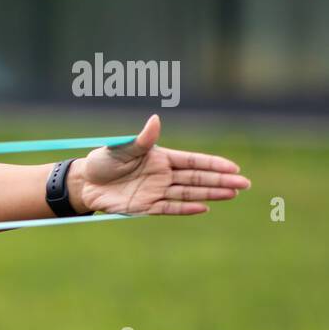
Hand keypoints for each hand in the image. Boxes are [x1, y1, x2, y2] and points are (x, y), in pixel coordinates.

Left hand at [73, 114, 249, 215]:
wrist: (85, 183)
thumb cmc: (102, 161)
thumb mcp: (120, 149)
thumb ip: (141, 140)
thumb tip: (156, 121)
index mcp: (161, 158)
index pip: (193, 161)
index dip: (213, 164)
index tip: (234, 167)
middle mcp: (163, 175)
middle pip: (197, 178)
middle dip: (221, 181)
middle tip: (244, 184)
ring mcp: (156, 191)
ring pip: (189, 193)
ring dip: (210, 194)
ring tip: (233, 194)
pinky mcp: (146, 206)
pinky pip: (170, 208)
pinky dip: (185, 208)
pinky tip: (204, 208)